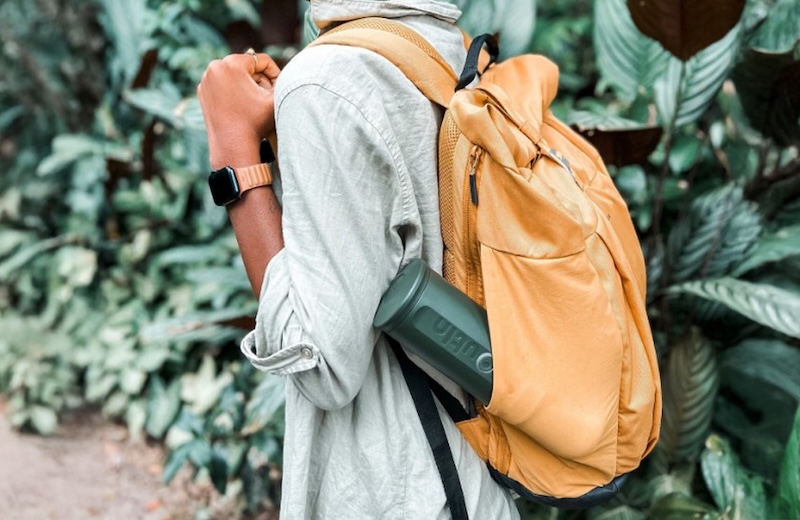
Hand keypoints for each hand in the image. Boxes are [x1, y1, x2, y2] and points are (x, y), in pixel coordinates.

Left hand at [197, 51, 280, 168]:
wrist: (233, 145)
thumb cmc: (256, 122)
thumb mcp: (275, 97)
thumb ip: (282, 79)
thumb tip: (281, 71)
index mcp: (232, 64)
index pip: (261, 60)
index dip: (274, 73)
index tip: (278, 88)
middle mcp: (214, 67)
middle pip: (246, 66)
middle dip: (258, 79)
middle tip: (265, 96)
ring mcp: (205, 80)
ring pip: (233, 74)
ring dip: (246, 84)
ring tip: (253, 102)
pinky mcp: (202, 92)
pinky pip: (222, 84)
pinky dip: (232, 91)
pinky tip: (240, 106)